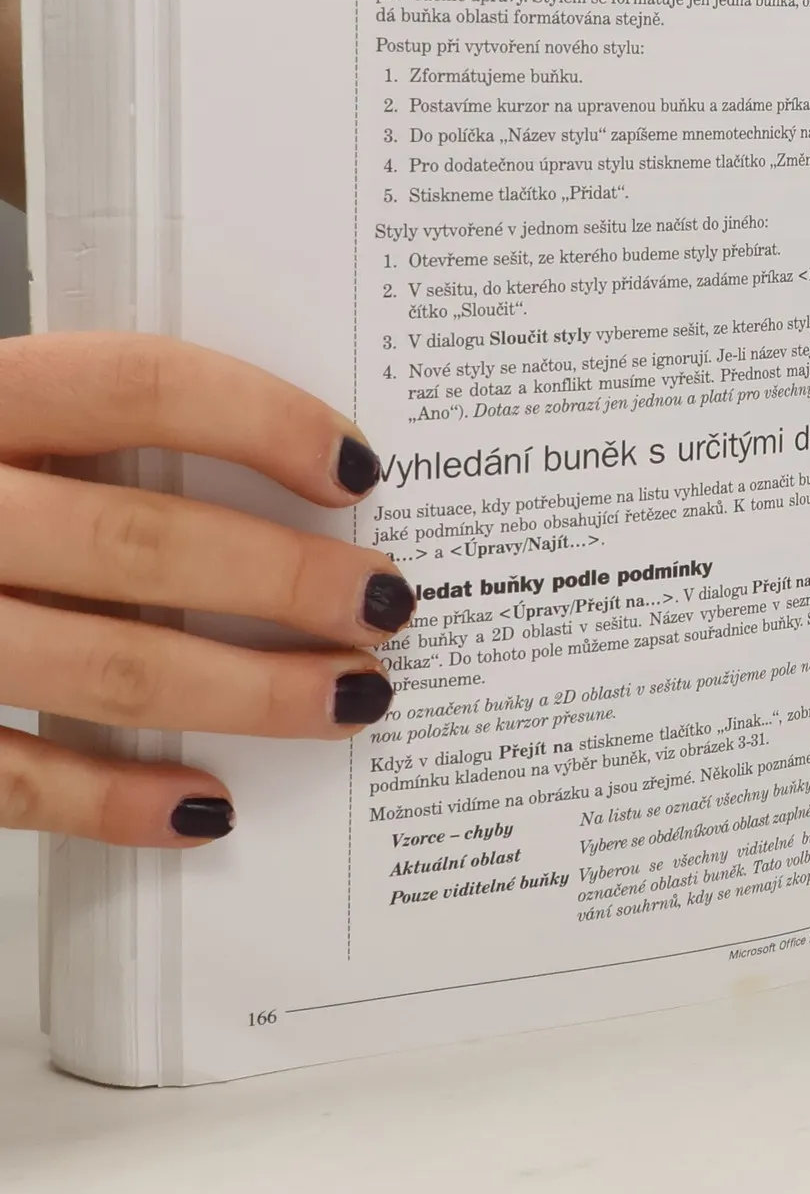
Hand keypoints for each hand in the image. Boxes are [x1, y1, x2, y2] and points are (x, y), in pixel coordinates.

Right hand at [0, 333, 412, 843]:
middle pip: (140, 542)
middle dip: (286, 582)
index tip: (359, 468)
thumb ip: (85, 435)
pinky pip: (9, 778)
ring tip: (351, 699)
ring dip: (247, 692)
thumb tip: (294, 479)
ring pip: (103, 666)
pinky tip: (205, 808)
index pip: (133, 385)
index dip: (260, 420)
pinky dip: (113, 802)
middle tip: (388, 604)